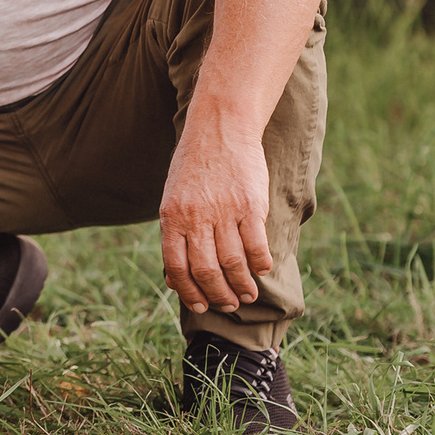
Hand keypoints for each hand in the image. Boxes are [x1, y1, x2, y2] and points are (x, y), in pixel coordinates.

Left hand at [158, 114, 272, 313]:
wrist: (220, 128)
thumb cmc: (194, 167)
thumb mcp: (173, 199)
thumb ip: (175, 235)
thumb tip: (174, 277)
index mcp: (172, 217)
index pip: (177, 267)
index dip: (189, 292)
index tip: (201, 307)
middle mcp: (195, 216)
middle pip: (206, 270)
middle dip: (218, 295)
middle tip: (229, 305)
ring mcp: (223, 210)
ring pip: (232, 262)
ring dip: (241, 285)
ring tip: (247, 294)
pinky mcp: (250, 204)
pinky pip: (256, 244)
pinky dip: (260, 263)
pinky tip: (262, 269)